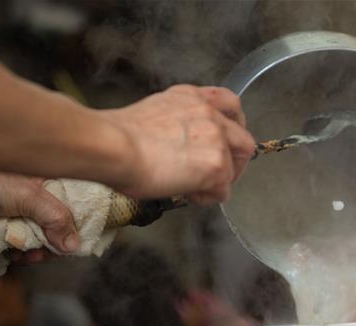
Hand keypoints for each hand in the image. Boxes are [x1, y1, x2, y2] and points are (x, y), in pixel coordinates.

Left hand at [0, 170, 79, 257]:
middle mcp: (40, 205)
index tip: (79, 241)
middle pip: (61, 232)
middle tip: (47, 249)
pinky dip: (20, 256)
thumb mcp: (29, 197)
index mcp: (50, 187)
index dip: (80, 226)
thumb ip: (55, 219)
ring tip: (26, 253)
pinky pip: (22, 252)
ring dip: (36, 253)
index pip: (77, 209)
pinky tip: (14, 254)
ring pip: (43, 245)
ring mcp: (23, 220)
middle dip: (55, 244)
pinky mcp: (7, 234)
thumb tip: (74, 247)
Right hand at [103, 85, 254, 204]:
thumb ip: (174, 124)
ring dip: (221, 181)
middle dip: (236, 160)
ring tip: (198, 190)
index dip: (231, 126)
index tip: (225, 140)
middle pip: (243, 138)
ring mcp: (216, 138)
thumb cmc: (115, 136)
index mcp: (191, 97)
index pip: (228, 104)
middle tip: (220, 175)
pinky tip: (190, 196)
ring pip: (236, 166)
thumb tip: (174, 146)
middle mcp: (208, 113)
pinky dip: (208, 198)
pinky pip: (223, 190)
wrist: (112, 146)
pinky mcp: (216, 165)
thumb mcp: (152, 115)